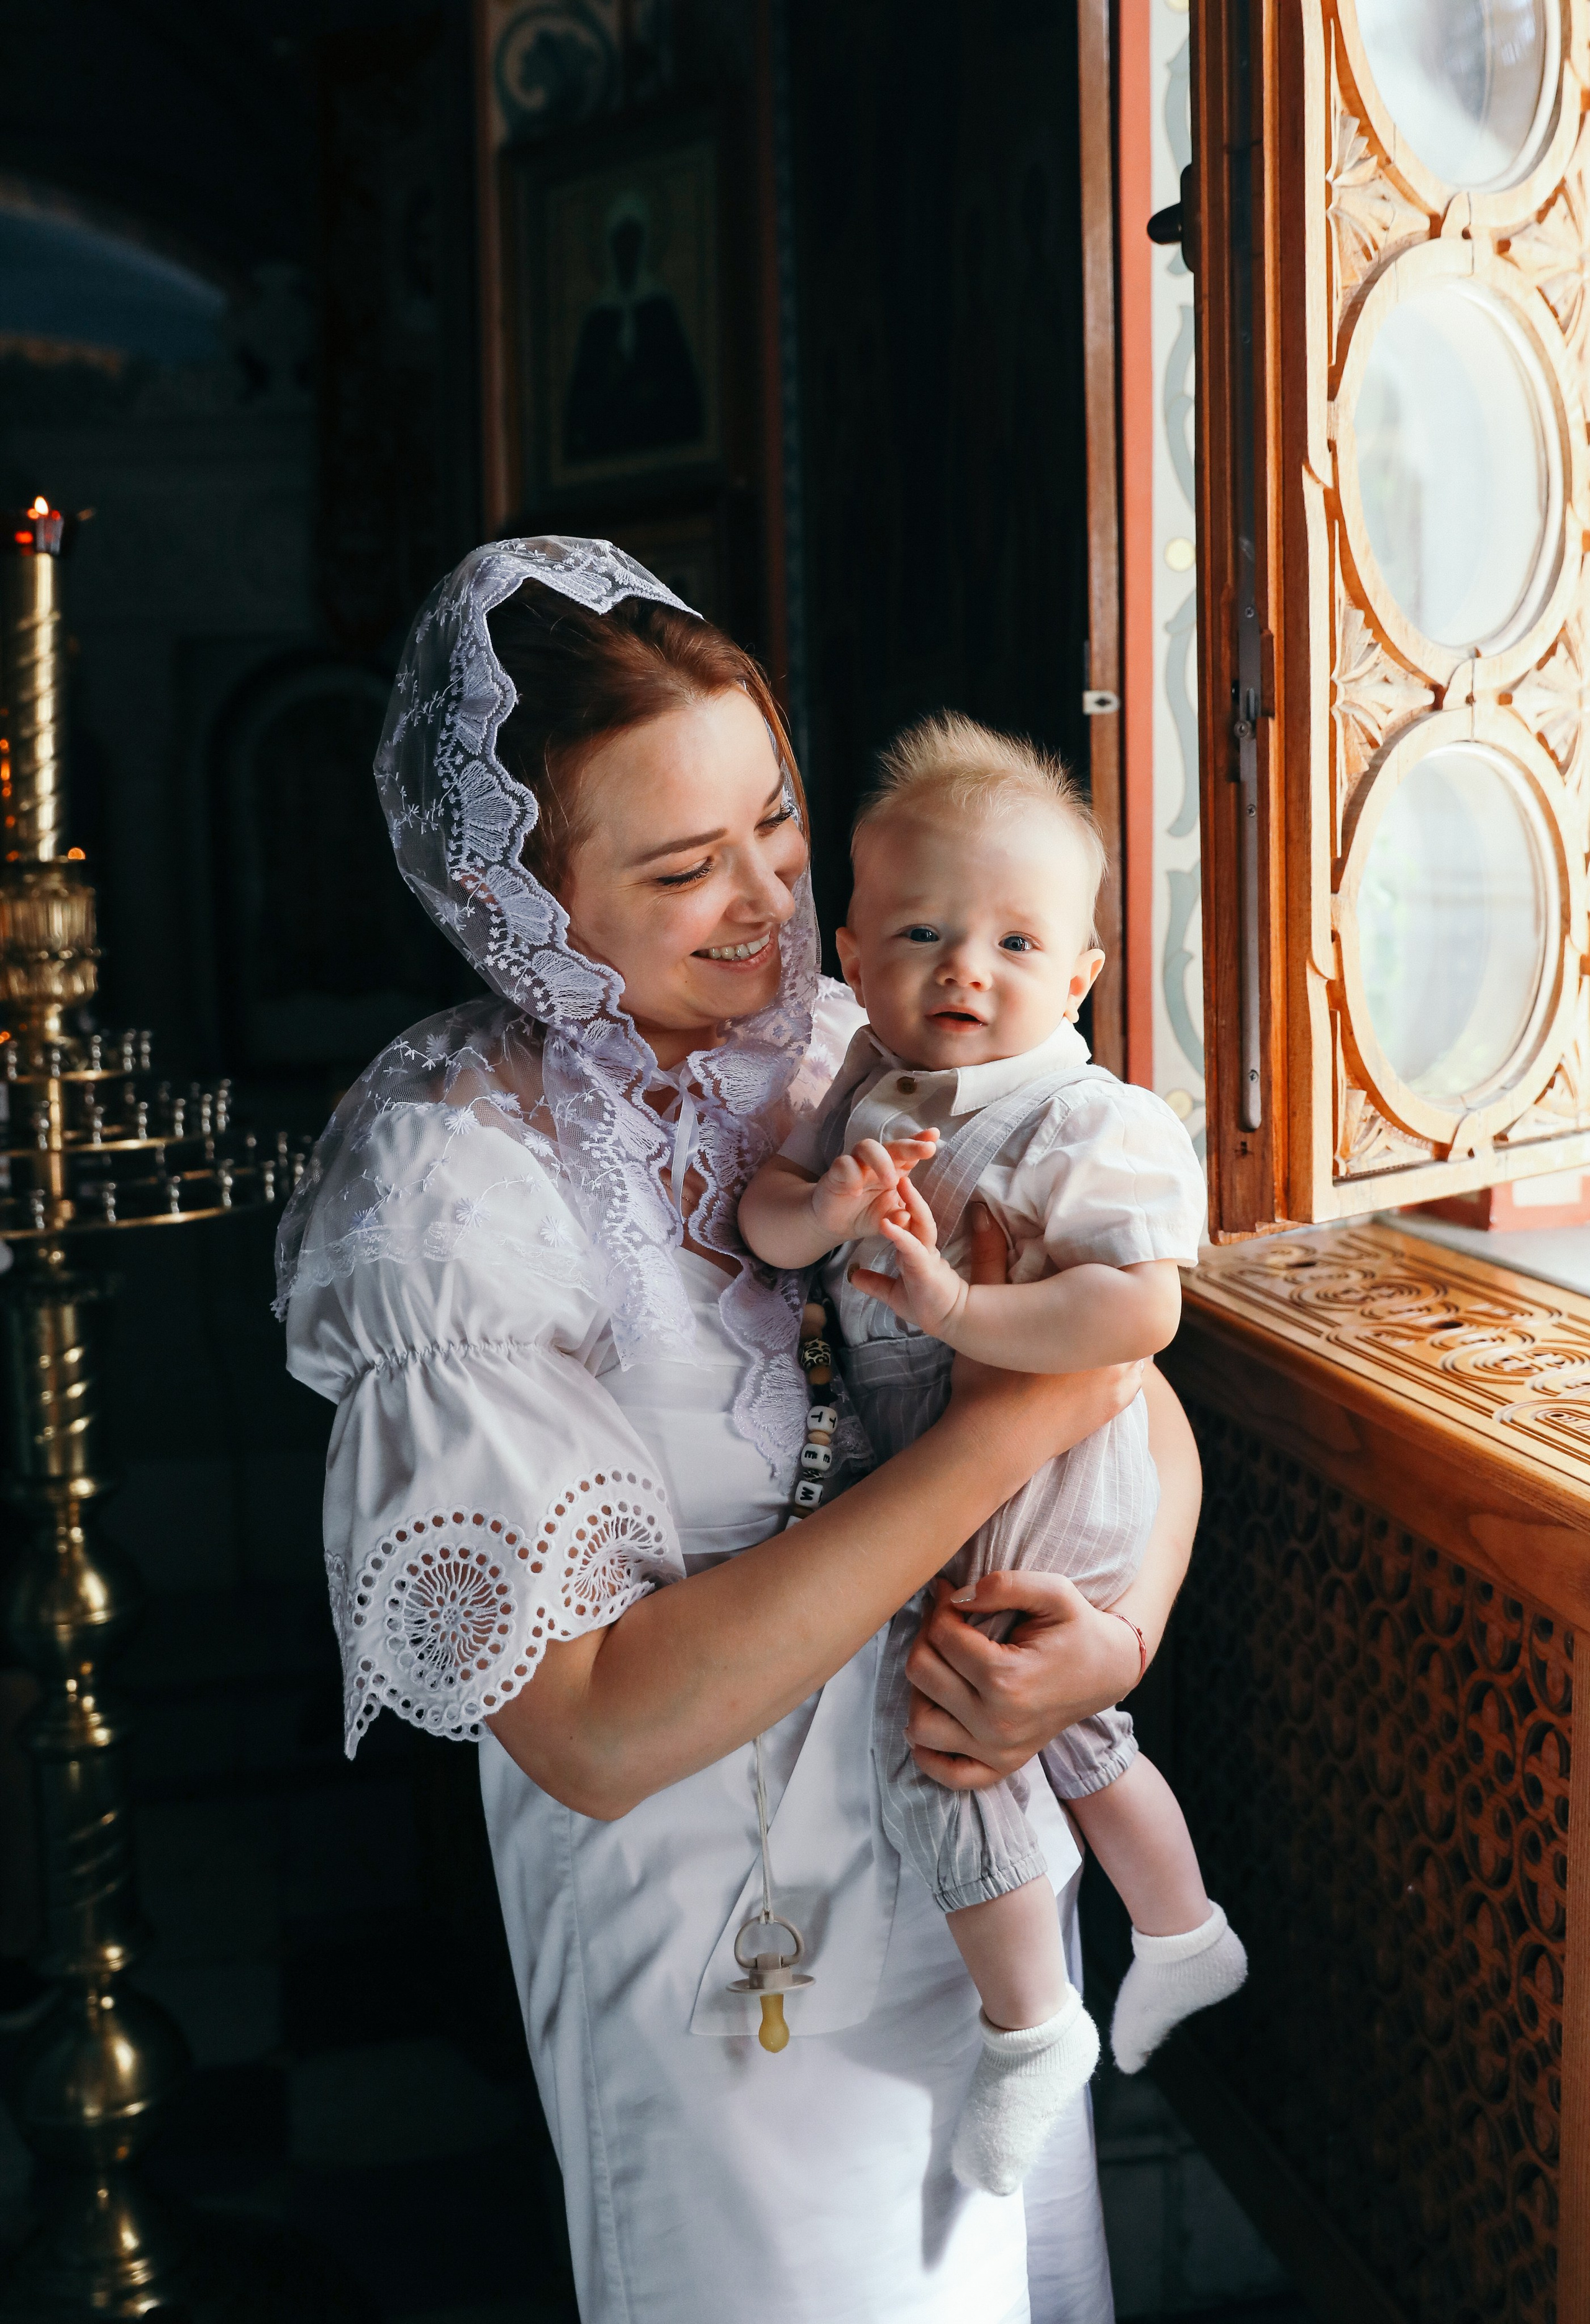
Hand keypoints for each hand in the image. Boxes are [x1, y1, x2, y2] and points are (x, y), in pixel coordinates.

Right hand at [810, 1132, 937, 1242]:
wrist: (837, 1224)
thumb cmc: (867, 1214)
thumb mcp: (887, 1220)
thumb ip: (898, 1219)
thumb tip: (906, 1216)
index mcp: (895, 1170)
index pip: (909, 1153)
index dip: (920, 1141)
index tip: (935, 1135)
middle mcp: (876, 1162)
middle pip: (894, 1145)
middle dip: (911, 1145)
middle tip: (927, 1150)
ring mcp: (856, 1164)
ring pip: (867, 1147)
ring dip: (882, 1162)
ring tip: (891, 1182)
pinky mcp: (836, 1172)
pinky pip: (844, 1164)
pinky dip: (851, 1175)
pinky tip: (856, 1192)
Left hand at [848, 1173, 969, 1336]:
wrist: (947, 1323)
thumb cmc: (925, 1305)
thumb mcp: (892, 1292)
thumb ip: (874, 1282)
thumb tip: (854, 1276)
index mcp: (916, 1249)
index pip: (910, 1219)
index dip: (902, 1201)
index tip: (891, 1182)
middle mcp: (923, 1247)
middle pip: (917, 1213)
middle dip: (909, 1192)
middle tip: (900, 1168)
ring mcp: (926, 1255)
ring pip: (921, 1223)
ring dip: (911, 1203)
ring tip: (901, 1182)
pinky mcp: (926, 1268)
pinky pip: (912, 1247)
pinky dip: (899, 1234)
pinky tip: (886, 1222)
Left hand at [903, 1571, 1141, 1786]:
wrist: (1108, 1671)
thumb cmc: (1078, 1629)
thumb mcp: (1054, 1592)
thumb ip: (1004, 1585)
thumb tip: (954, 1596)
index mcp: (1008, 1679)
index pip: (941, 1636)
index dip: (941, 1606)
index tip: (952, 1595)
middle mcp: (998, 1722)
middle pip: (921, 1674)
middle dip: (927, 1638)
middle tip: (947, 1624)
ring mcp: (997, 1751)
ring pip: (920, 1723)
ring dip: (921, 1690)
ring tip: (943, 1666)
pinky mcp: (999, 1767)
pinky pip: (945, 1772)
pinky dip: (928, 1751)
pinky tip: (938, 1714)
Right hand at [939, 1196, 1142, 1448]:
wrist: (991, 1444)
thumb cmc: (986, 1379)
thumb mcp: (987, 1313)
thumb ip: (988, 1259)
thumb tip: (982, 1211)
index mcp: (1090, 1324)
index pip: (1120, 1285)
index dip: (1111, 1271)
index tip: (1098, 1263)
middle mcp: (1115, 1352)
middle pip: (1130, 1314)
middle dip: (1118, 1301)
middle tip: (1101, 1288)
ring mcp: (1119, 1383)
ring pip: (1137, 1345)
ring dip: (1122, 1333)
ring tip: (1106, 1319)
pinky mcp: (1114, 1408)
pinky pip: (1134, 1375)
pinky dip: (1123, 1363)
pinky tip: (1105, 1354)